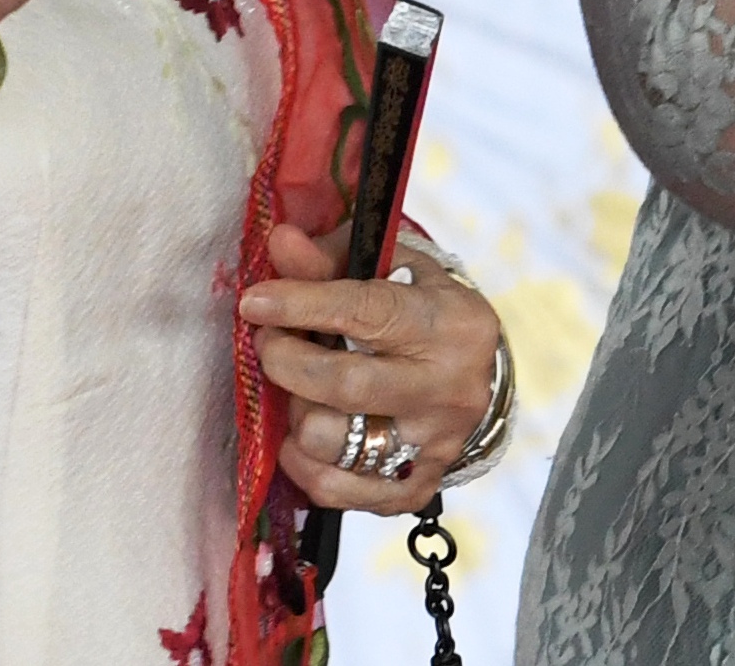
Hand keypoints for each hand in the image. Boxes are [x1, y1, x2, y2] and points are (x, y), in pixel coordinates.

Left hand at [241, 221, 506, 516]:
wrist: (479, 378)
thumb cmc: (423, 311)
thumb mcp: (392, 269)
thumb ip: (331, 258)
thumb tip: (280, 241)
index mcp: (449, 323)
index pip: (367, 312)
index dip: (301, 304)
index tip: (255, 301)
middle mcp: (447, 388)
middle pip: (346, 386)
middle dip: (287, 361)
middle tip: (269, 343)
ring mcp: (434, 444)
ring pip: (334, 442)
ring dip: (296, 413)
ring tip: (301, 391)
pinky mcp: (417, 486)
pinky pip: (340, 493)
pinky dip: (305, 467)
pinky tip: (301, 439)